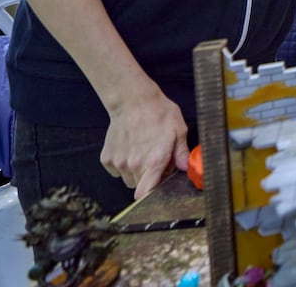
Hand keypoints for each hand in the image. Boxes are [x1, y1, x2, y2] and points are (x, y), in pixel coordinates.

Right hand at [101, 85, 189, 200]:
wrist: (133, 101)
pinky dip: (123, 164)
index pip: (146, 194)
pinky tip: (131, 148)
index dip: (152, 196)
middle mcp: (134, 165)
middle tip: (156, 160)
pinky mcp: (107, 158)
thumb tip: (188, 168)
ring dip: (136, 171)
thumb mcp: (179, 131)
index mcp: (154, 161)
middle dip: (149, 177)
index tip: (157, 190)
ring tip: (143, 151)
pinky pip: (117, 170)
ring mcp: (119, 162)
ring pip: (128, 179)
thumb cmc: (158, 113)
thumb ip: (182, 154)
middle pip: (140, 186)